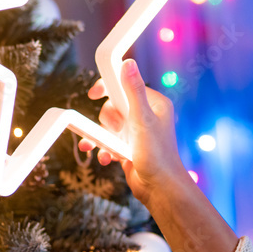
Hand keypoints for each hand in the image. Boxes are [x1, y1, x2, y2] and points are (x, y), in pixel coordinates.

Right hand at [79, 59, 187, 205]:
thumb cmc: (156, 155)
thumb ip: (133, 91)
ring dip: (102, 137)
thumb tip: (128, 63)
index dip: (109, 87)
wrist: (159, 189)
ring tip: (108, 149)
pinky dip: (103, 149)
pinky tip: (106, 158)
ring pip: (107, 126)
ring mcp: (135, 132)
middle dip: (107, 121)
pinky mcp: (127, 147)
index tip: (93, 94)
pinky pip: (107, 141)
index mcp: (154, 104)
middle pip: (113, 106)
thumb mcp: (142, 119)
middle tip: (116, 131)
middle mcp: (145, 116)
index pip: (126, 85)